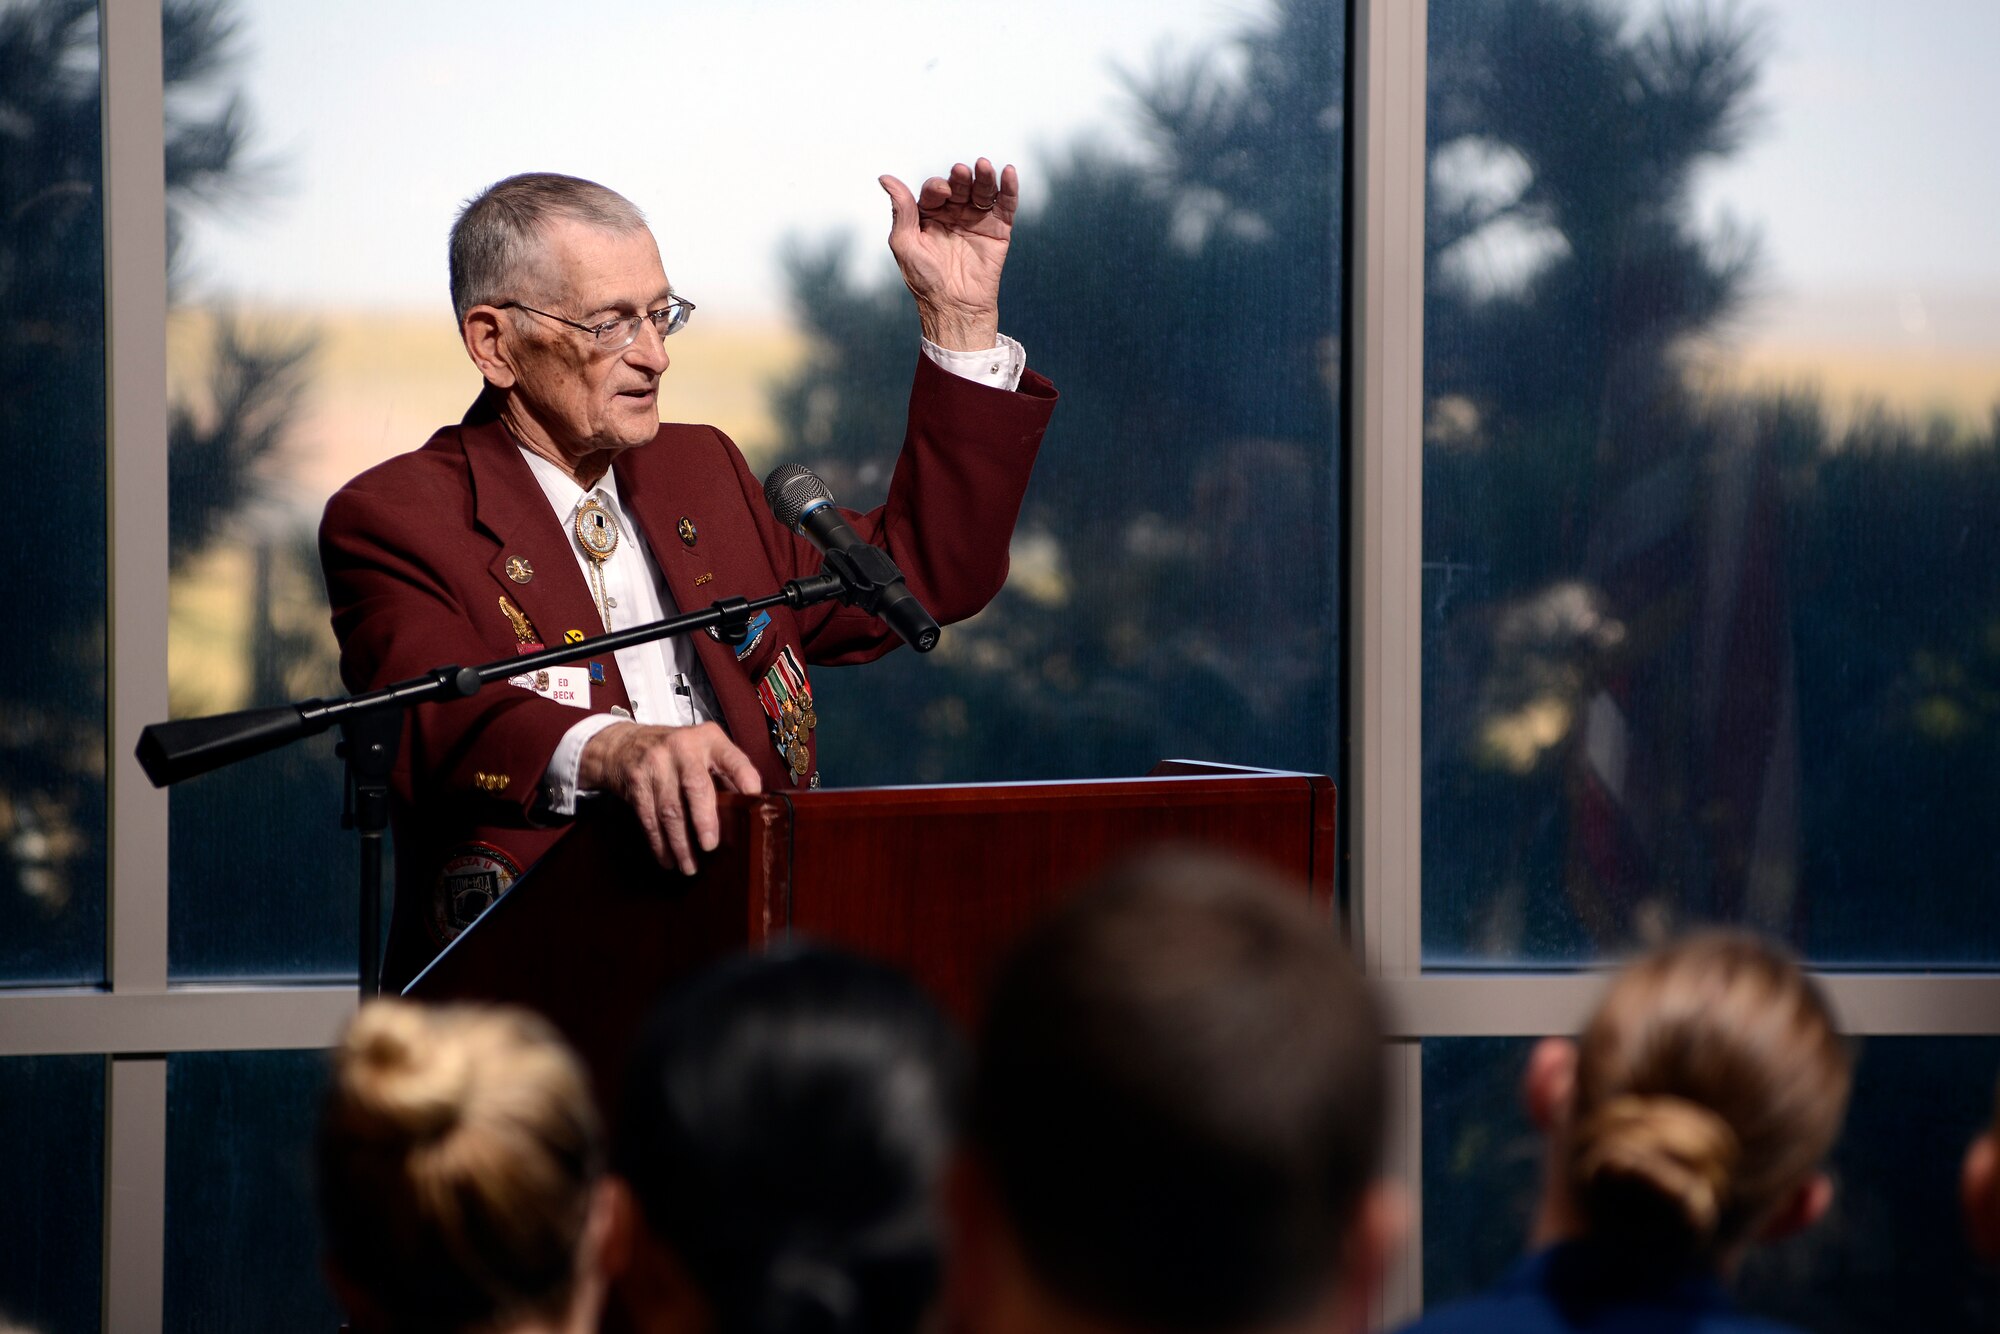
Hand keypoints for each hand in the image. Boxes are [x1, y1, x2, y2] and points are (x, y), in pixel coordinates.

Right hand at [578, 722, 762, 874]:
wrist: (623, 744)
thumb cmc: (676, 755)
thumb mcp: (702, 752)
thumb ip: (723, 776)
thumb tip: (746, 814)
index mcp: (709, 740)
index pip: (731, 757)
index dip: (743, 776)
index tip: (753, 796)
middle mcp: (683, 748)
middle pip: (695, 786)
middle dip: (704, 820)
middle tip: (710, 846)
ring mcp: (656, 763)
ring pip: (670, 809)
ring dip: (680, 843)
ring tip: (689, 866)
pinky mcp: (636, 781)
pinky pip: (648, 818)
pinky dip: (659, 843)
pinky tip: (668, 859)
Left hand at [879, 157, 1018, 350]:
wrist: (954, 309)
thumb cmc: (924, 281)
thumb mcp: (905, 244)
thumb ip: (901, 211)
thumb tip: (885, 178)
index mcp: (929, 216)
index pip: (935, 191)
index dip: (937, 187)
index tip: (941, 194)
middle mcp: (954, 215)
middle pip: (960, 186)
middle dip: (961, 178)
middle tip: (962, 172)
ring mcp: (977, 221)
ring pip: (983, 192)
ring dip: (985, 177)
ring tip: (984, 166)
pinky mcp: (999, 232)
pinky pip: (1005, 206)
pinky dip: (1009, 188)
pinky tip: (1009, 172)